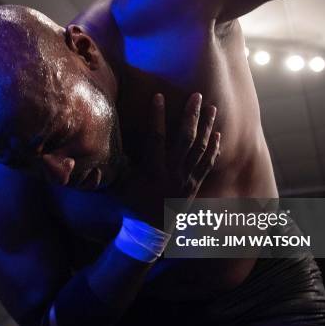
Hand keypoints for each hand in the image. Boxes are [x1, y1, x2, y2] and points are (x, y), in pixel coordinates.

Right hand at [118, 93, 220, 229]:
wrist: (153, 230)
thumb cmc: (134, 205)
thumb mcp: (122, 185)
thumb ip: (118, 165)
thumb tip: (106, 144)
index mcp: (153, 171)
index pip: (156, 138)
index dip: (157, 116)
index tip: (159, 96)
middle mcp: (173, 173)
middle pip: (185, 140)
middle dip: (191, 116)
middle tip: (197, 95)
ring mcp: (187, 179)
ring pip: (200, 149)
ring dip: (207, 127)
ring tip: (212, 108)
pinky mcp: (196, 185)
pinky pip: (207, 164)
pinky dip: (214, 149)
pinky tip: (218, 134)